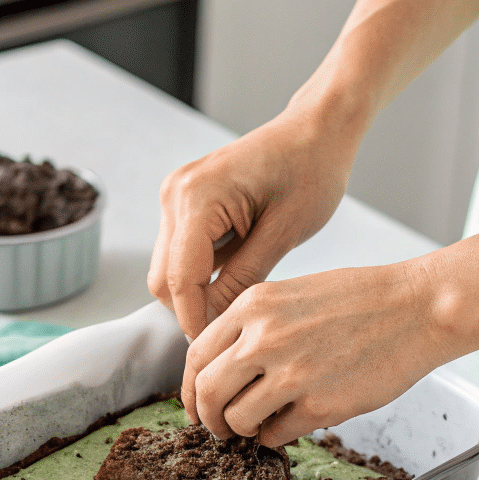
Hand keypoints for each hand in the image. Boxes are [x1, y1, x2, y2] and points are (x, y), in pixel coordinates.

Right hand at [147, 97, 362, 341]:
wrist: (316, 130)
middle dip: (191, 309)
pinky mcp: (184, 201)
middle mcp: (176, 193)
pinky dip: (201, 273)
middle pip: (162, 279)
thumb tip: (214, 323)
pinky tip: (236, 273)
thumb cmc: (311, 170)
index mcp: (198, 197)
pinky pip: (180, 252)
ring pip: (167, 268)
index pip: (179, 278)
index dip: (194, 320)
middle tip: (231, 331)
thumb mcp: (284, 233)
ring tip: (239, 302)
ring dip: (196, 291)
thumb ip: (242, 280)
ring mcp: (176, 196)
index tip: (215, 349)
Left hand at [181, 261, 443, 444]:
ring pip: (236, 419)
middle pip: (206, 392)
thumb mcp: (290, 294)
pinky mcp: (320, 404)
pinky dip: (273, 438)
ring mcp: (291, 373)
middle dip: (206, 417)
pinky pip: (275, 435)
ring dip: (240, 430)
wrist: (417, 308)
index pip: (196, 356)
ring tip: (255, 427)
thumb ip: (253, 326)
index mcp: (253, 306)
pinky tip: (286, 427)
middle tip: (217, 427)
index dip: (190, 387)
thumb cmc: (361, 299)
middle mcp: (264, 338)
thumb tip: (223, 366)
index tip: (196, 402)